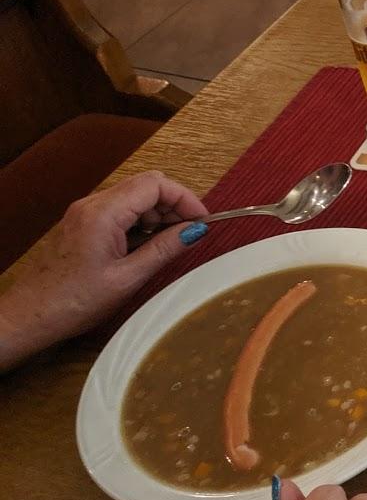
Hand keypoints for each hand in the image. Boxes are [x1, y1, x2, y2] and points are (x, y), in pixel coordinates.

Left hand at [0, 171, 207, 369]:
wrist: (32, 314)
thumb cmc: (74, 301)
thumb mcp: (128, 278)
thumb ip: (164, 249)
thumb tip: (195, 231)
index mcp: (103, 213)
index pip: (155, 184)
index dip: (185, 198)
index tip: (202, 221)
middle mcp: (92, 204)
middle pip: (146, 185)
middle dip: (174, 204)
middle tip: (190, 232)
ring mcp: (86, 211)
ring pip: (135, 195)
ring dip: (158, 213)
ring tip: (170, 242)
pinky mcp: (84, 221)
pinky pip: (121, 208)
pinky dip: (141, 220)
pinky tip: (147, 245)